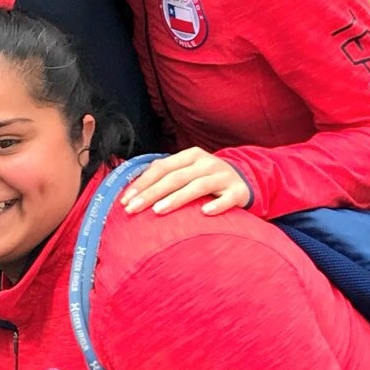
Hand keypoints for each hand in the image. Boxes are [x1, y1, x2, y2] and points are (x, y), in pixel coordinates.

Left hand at [118, 148, 251, 216]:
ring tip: (158, 210)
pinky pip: (228, 198)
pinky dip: (217, 205)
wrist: (244, 179)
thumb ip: (165, 174)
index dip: (143, 183)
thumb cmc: (206, 179)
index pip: (162, 167)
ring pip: (197, 186)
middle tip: (133, 209)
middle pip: (175, 177)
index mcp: (190, 156)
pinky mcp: (239, 191)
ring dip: (176, 198)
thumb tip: (133, 188)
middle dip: (151, 193)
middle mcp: (206, 163)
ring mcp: (223, 176)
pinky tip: (204, 213)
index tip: (125, 199)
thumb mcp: (187, 170)